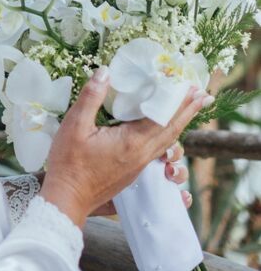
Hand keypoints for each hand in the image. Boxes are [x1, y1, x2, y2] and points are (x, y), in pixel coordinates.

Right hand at [39, 71, 210, 228]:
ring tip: (188, 111)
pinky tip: (166, 135)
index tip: (194, 88)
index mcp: (131, 142)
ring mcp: (138, 166)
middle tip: (204, 95)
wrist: (67, 199)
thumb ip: (91, 97)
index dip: (180, 101)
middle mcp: (141, 155)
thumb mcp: (74, 125)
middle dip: (188, 111)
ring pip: (167, 143)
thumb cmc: (69, 163)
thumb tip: (105, 72)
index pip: (163, 118)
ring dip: (180, 124)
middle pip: (172, 130)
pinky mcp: (133, 173)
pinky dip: (167, 137)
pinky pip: (157, 151)